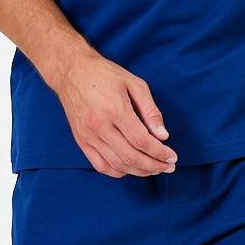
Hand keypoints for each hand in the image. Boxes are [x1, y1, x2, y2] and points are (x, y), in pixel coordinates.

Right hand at [55, 49, 177, 177]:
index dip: (160, 153)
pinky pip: (101, 166)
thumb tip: (163, 136)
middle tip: (168, 167)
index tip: (172, 157)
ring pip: (117, 165)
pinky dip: (119, 172)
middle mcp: (99, 126)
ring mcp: (88, 136)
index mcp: (115, 110)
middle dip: (154, 166)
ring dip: (139, 171)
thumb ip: (150, 111)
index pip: (141, 141)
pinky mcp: (81, 141)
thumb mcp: (134, 84)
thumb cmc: (105, 75)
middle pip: (131, 157)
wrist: (72, 72)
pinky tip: (132, 168)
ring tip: (154, 169)